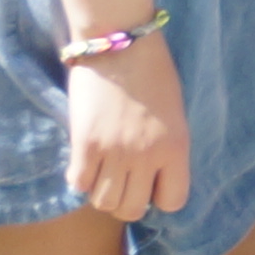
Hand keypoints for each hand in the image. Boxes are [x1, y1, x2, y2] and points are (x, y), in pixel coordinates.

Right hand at [62, 30, 191, 222]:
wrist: (120, 44)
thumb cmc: (153, 74)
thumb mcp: (174, 113)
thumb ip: (166, 147)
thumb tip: (153, 179)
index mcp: (176, 146)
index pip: (174, 201)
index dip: (160, 196)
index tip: (152, 183)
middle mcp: (147, 155)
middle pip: (131, 209)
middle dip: (127, 200)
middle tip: (123, 181)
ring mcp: (114, 152)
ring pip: (103, 202)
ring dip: (102, 191)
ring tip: (105, 171)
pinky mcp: (84, 145)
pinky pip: (78, 183)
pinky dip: (81, 177)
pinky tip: (87, 161)